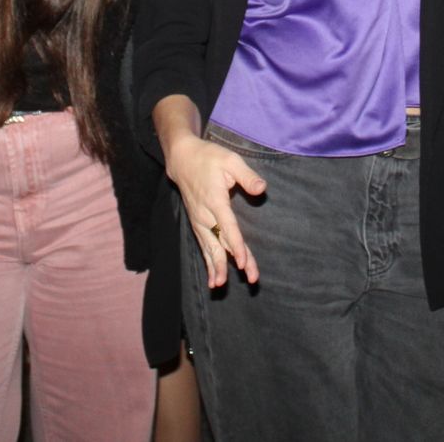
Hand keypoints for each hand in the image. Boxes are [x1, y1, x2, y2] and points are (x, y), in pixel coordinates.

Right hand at [164, 129, 266, 288]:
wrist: (182, 159)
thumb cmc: (209, 157)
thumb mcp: (231, 160)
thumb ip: (247, 175)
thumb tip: (262, 188)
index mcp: (215, 200)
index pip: (228, 227)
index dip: (237, 246)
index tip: (243, 262)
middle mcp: (205, 215)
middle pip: (221, 243)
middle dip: (232, 263)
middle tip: (249, 278)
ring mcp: (199, 221)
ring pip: (211, 248)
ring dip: (218, 267)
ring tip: (221, 286)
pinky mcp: (197, 224)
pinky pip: (205, 247)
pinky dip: (209, 263)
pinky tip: (213, 280)